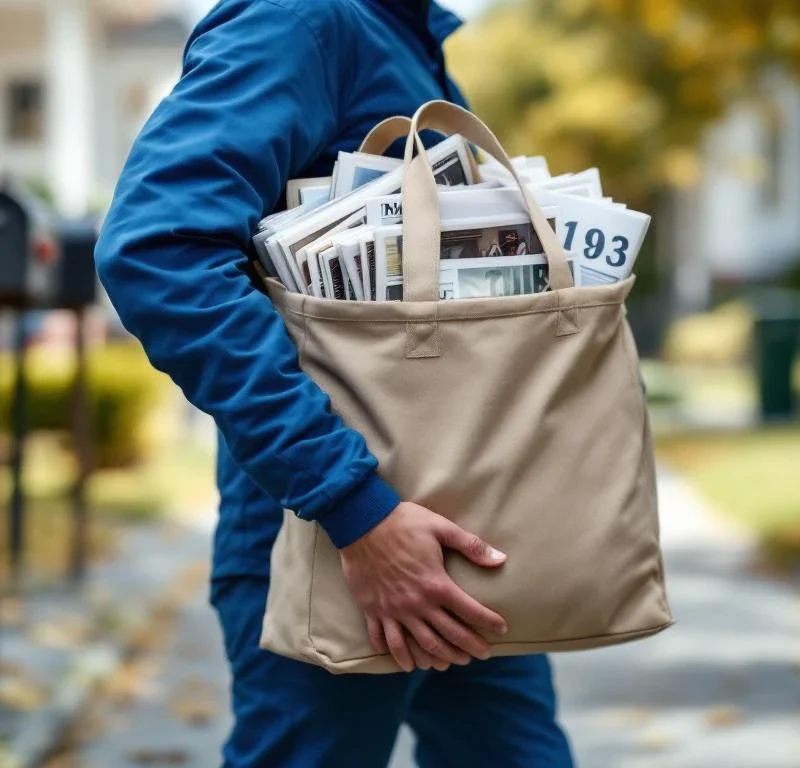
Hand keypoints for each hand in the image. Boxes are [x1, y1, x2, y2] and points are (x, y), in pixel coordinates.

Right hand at [340, 502, 507, 671]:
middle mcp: (416, 604)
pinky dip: (396, 654)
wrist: (362, 521)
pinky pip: (384, 640)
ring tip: (446, 664)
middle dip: (467, 648)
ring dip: (435, 658)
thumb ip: (471, 545)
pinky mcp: (373, 610)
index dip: (488, 622)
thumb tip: (501, 559)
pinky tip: (406, 662)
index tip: (501, 628)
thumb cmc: (403, 522)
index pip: (470, 611)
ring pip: (418, 645)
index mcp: (436, 584)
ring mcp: (393, 610)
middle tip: (480, 655)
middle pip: (447, 636)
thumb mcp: (441, 527)